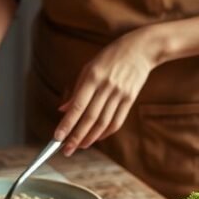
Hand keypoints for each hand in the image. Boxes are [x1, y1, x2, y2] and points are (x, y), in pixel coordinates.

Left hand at [55, 29, 159, 153]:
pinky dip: (105, 132)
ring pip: (103, 122)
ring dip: (90, 138)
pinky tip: (96, 138)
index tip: (57, 137)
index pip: (77, 106)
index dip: (67, 124)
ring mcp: (120, 94)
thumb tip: (62, 110)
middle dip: (76, 137)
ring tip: (79, 146)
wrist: (141, 49)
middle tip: (66, 150)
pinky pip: (116, 121)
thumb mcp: (89, 67)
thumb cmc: (110, 57)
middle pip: (90, 118)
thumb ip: (76, 90)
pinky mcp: (130, 99)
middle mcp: (106, 87)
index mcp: (93, 77)